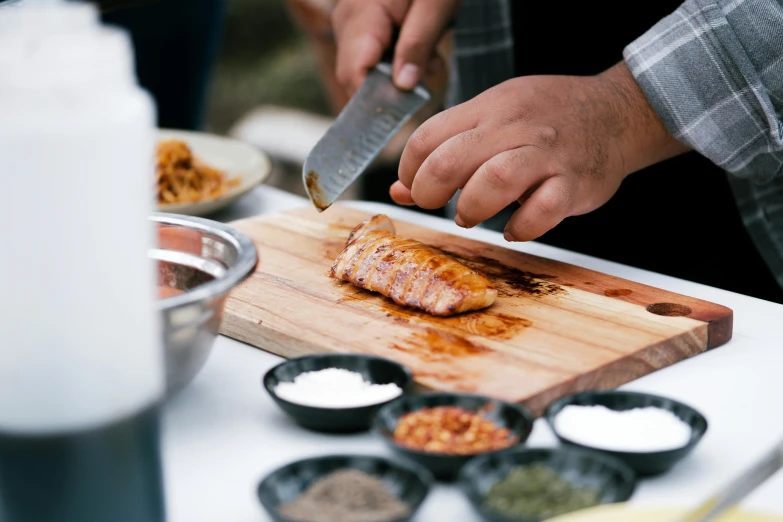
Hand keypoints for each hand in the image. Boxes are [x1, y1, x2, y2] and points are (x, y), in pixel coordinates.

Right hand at [331, 0, 459, 93]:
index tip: (404, 109)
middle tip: (430, 70)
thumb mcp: (436, 5)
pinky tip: (421, 51)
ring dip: (400, 75)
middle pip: (356, 78)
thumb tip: (402, 86)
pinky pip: (373, 58)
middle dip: (393, 88)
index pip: (354, 75)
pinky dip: (398, 62)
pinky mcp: (362, 28)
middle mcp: (347, 23)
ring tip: (430, 58)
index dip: (374, 100)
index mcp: (361, 16)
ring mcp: (351, 25)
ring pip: (366, 71)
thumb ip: (418, 44)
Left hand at [390, 61, 690, 240]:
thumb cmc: (547, 118)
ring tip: (470, 216)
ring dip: (472, 208)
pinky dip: (522, 228)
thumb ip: (447, 149)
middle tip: (436, 205)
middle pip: (451, 159)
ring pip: (496, 179)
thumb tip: (399, 191)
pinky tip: (515, 229)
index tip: (416, 188)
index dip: (409, 171)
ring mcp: (547, 154)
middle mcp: (514, 127)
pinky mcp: (575, 183)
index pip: (427, 138)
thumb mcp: (493, 117)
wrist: (618, 112)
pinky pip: (543, 210)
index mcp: (488, 108)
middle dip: (430, 192)